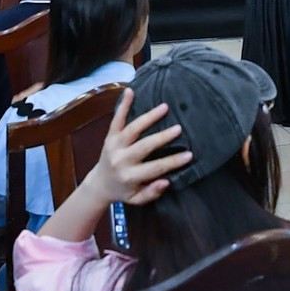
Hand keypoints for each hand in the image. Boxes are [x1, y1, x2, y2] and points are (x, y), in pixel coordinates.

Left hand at [83, 89, 191, 207]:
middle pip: (144, 146)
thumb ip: (152, 192)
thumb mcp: (137, 199)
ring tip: (165, 107)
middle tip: (179, 128)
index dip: (173, 161)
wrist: (100, 184)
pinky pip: (116, 119)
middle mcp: (121, 160)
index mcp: (129, 176)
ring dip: (149, 117)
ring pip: (132, 129)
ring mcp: (114, 146)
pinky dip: (123, 105)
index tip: (190, 155)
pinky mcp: (109, 136)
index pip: (156, 168)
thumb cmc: (124, 191)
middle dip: (163, 137)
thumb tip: (166, 181)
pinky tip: (130, 91)